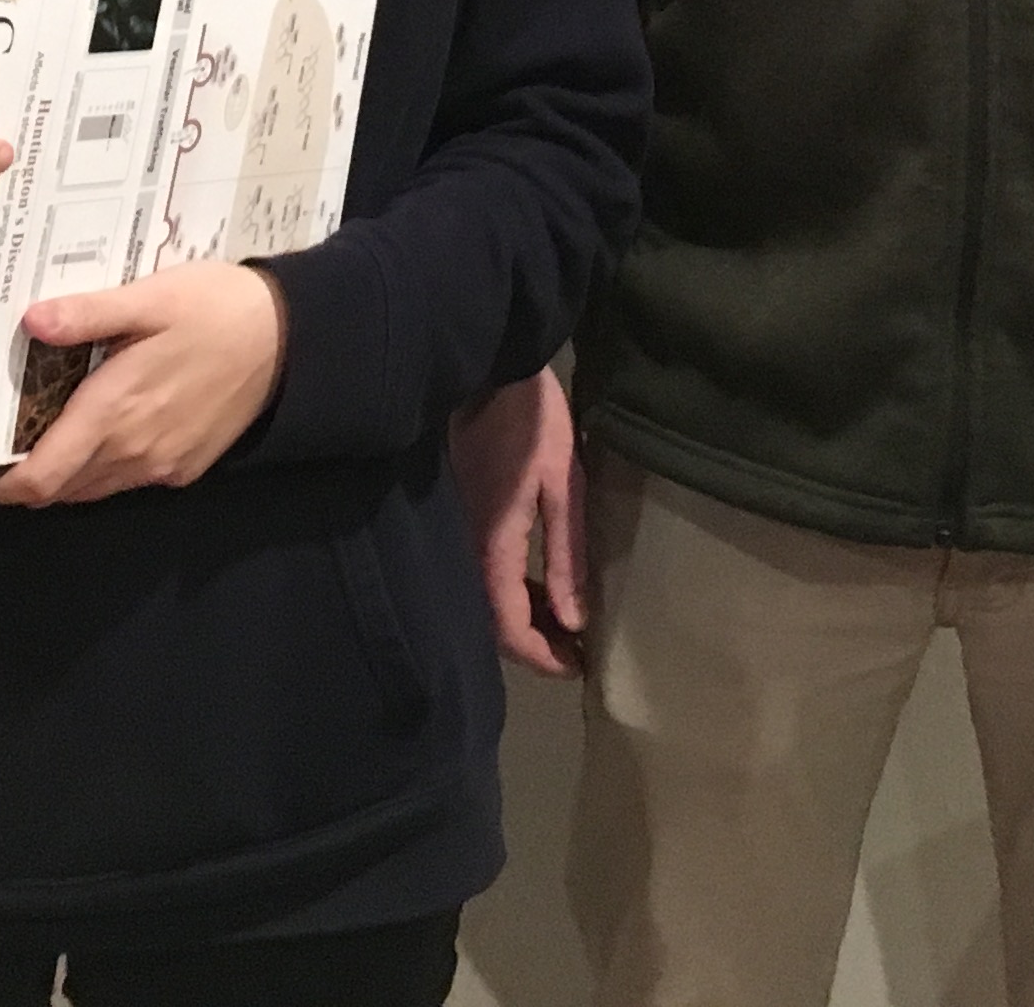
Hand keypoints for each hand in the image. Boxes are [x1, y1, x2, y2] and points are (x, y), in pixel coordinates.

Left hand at [0, 263, 286, 507]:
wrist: (289, 339)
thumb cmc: (215, 310)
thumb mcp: (149, 298)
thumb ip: (88, 314)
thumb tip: (31, 321)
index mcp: (115, 412)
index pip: (43, 476)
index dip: (4, 484)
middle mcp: (134, 451)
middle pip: (61, 489)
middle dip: (28, 474)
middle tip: (9, 436)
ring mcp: (161, 465)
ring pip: (93, 488)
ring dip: (66, 471)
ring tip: (52, 427)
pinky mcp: (185, 467)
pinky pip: (127, 479)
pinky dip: (104, 466)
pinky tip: (106, 424)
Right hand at [451, 370, 587, 674]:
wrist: (486, 367)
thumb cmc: (532, 421)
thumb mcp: (564, 484)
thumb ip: (567, 554)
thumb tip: (574, 620)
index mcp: (492, 545)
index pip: (508, 626)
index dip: (541, 657)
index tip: (578, 667)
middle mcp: (465, 546)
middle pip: (490, 621)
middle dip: (533, 644)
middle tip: (575, 651)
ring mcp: (456, 530)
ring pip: (483, 597)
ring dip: (522, 617)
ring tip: (564, 623)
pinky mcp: (459, 514)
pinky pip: (481, 571)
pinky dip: (510, 589)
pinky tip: (538, 584)